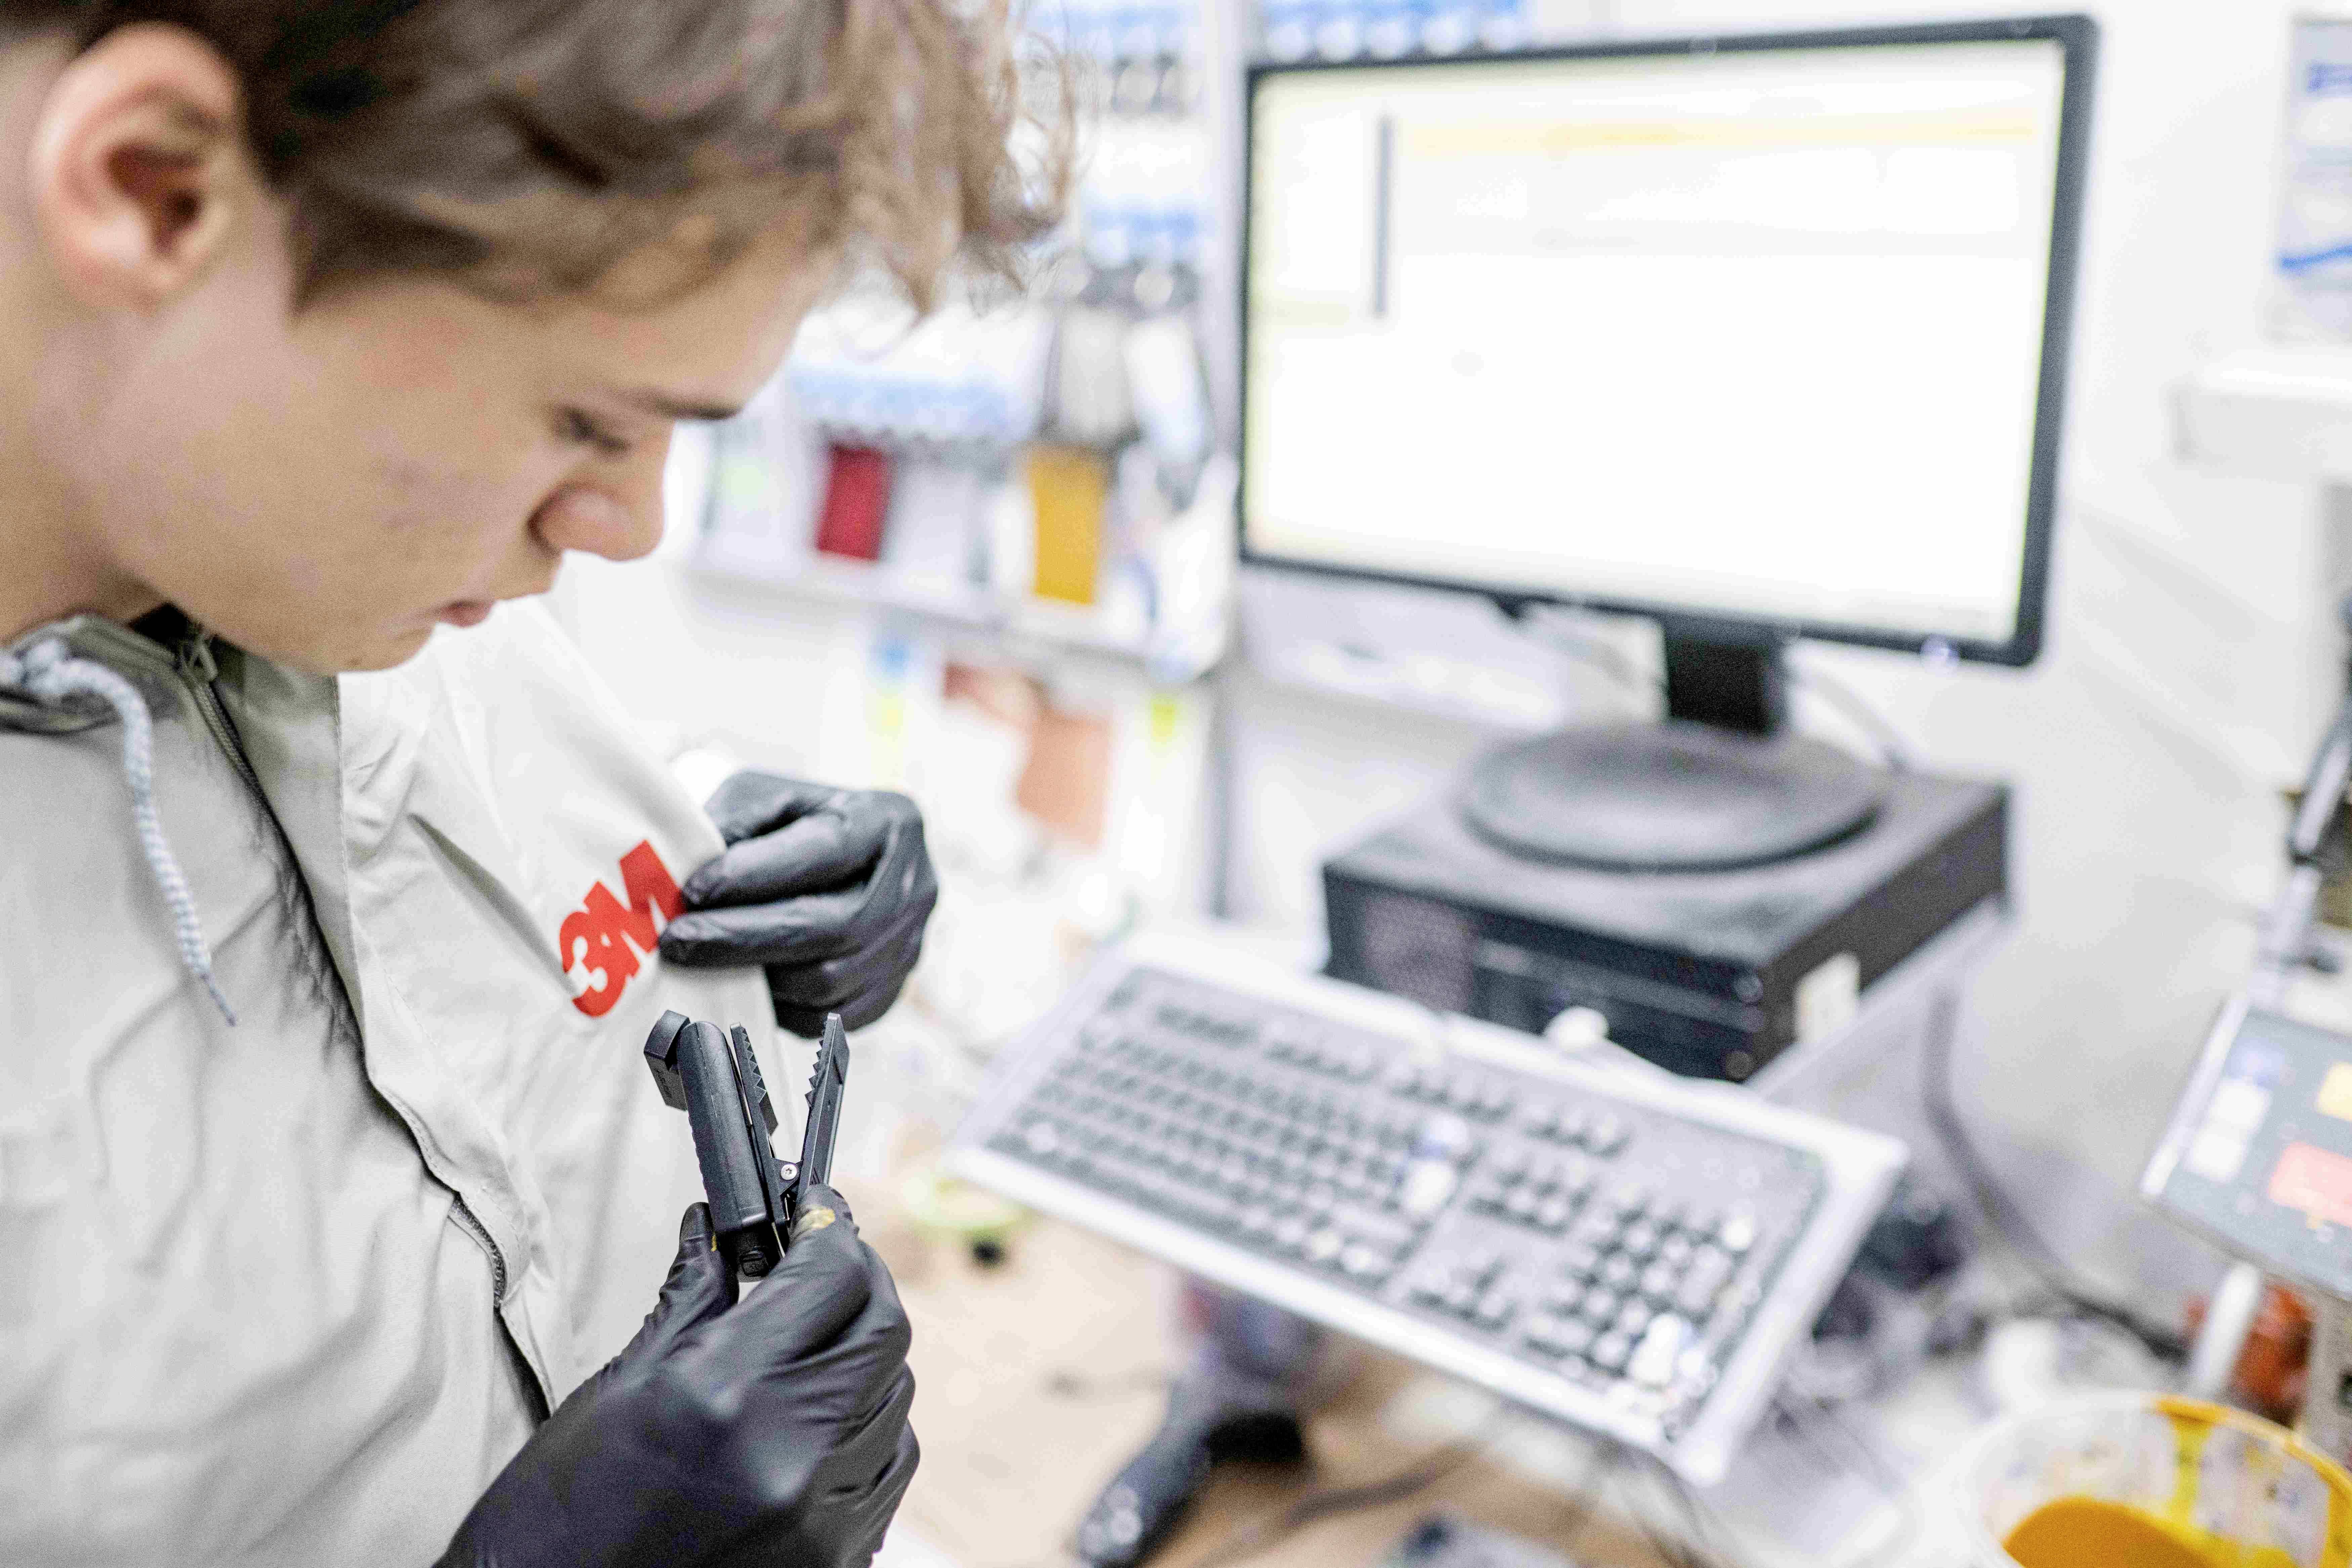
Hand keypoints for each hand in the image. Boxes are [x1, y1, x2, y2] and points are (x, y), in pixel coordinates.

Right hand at [439, 1192, 917, 1567]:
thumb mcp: (615, 1393)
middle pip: (883, 1332)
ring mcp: (820, 1518)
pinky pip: (886, 1473)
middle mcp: (789, 1457)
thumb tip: (716, 1230)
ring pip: (895, 1403)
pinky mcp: (833, 1563)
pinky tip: (815, 1425)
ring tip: (809, 1351)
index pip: (831, 1278)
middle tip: (822, 1262)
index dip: (828, 1230)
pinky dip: (864, 1435)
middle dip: (858, 1284)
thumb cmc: (556, 1519)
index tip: (815, 1212)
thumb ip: (691, 1302)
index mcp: (724, 1398)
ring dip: (862, 1363)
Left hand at [660, 773, 938, 1036]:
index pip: (827, 851)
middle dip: (746, 939)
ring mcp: (909, 944)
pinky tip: (744, 983)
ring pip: (832, 980)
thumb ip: (731, 827)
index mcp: (889, 820)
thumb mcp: (762, 799)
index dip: (757, 875)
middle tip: (679, 941)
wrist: (837, 862)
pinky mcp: (892, 991)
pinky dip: (781, 1008)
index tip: (693, 891)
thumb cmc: (789, 825)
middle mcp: (914, 885)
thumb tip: (682, 880)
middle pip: (836, 927)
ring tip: (702, 961)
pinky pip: (832, 1018)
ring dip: (759, 976)